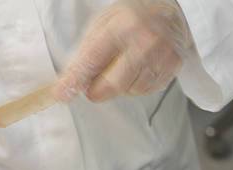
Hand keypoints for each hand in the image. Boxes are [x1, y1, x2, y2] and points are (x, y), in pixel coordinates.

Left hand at [53, 0, 192, 102]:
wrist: (170, 12)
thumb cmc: (132, 18)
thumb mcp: (102, 25)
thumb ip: (84, 53)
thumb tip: (68, 84)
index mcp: (123, 25)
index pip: (92, 60)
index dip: (74, 80)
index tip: (61, 94)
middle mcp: (145, 41)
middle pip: (111, 84)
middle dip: (95, 89)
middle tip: (91, 84)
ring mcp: (161, 56)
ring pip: (126, 91)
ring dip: (116, 86)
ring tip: (121, 65)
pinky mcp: (171, 69)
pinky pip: (143, 91)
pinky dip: (133, 85)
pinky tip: (136, 68)